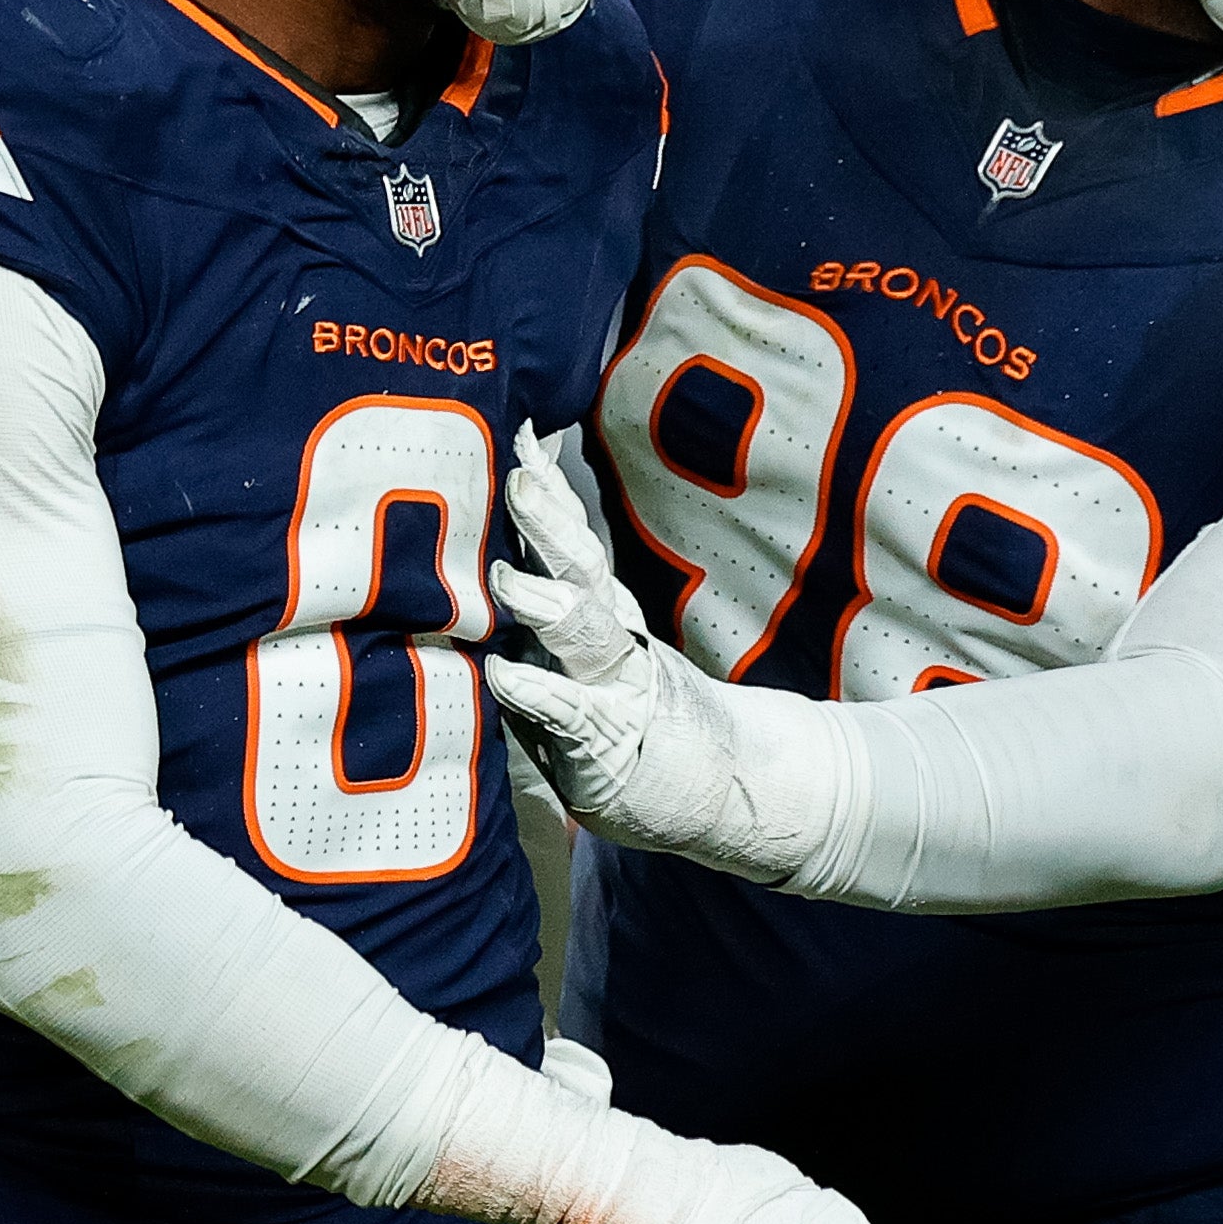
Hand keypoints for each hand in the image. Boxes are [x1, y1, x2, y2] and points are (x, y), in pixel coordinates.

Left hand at [482, 425, 831, 881]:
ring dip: (542, 600)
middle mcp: (613, 639)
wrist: (732, 789)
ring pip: (582, 631)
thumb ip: (551, 621)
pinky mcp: (607, 741)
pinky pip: (569, 712)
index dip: (549, 489)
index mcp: (606, 614)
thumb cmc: (639, 729)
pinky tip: (504, 672)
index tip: (523, 434)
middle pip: (582, 566)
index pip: (574, 540)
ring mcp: (615, 687)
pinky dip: (537, 691)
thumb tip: (490, 566)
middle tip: (517, 473)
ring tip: (505, 578)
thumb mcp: (593, 664)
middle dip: (548, 520)